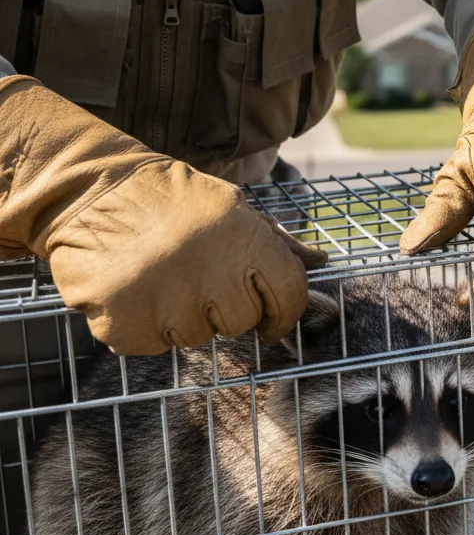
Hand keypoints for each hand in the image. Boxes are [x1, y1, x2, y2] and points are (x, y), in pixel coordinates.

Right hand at [0, 76, 326, 354]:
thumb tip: (321, 262)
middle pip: (239, 322)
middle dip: (223, 308)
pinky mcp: (122, 322)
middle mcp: (207, 270)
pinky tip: (134, 290)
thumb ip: (275, 243)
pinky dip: (142, 326)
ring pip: (193, 336)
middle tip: (196, 277)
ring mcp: (162, 299)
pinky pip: (149, 344)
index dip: (283, 314)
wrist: (90, 190)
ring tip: (161, 276)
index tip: (271, 323)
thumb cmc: (173, 201)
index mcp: (244, 238)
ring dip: (181, 317)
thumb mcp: (232, 209)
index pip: (288, 297)